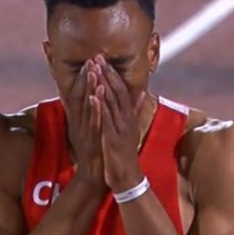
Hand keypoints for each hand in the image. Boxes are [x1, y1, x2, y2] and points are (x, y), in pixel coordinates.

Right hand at [62, 61, 104, 187]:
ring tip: (93, 71)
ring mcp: (83, 131)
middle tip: (90, 59)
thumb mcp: (93, 131)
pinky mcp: (90, 140)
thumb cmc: (95, 153)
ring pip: (85, 107)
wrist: (92, 176)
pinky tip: (97, 97)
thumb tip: (96, 100)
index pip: (79, 95)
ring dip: (88, 88)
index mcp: (80, 120)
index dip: (83, 78)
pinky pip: (92, 122)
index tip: (88, 62)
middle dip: (85, 77)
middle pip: (80, 96)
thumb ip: (94, 115)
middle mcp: (79, 123)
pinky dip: (94, 109)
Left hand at [92, 55, 145, 191]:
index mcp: (128, 117)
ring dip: (103, 84)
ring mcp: (120, 129)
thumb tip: (140, 93)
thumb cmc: (125, 154)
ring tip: (94, 68)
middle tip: (97, 56)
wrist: (126, 178)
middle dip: (107, 74)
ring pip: (111, 102)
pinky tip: (93, 94)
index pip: (122, 90)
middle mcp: (126, 120)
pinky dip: (100, 106)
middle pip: (117, 92)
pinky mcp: (112, 139)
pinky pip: (106, 120)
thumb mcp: (130, 129)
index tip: (103, 59)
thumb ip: (134, 110)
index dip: (112, 74)